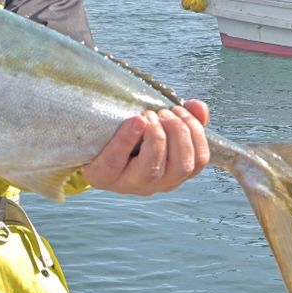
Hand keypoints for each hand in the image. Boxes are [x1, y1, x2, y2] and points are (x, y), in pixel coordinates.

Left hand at [82, 100, 209, 195]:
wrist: (91, 146)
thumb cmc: (132, 136)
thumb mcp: (160, 126)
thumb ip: (184, 118)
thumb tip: (199, 108)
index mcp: (173, 173)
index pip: (199, 161)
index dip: (196, 133)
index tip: (181, 111)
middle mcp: (155, 184)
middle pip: (181, 166)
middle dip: (178, 132)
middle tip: (163, 112)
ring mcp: (129, 184)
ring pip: (153, 169)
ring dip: (157, 136)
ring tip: (148, 116)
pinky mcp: (103, 176)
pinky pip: (116, 160)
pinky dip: (127, 138)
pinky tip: (135, 120)